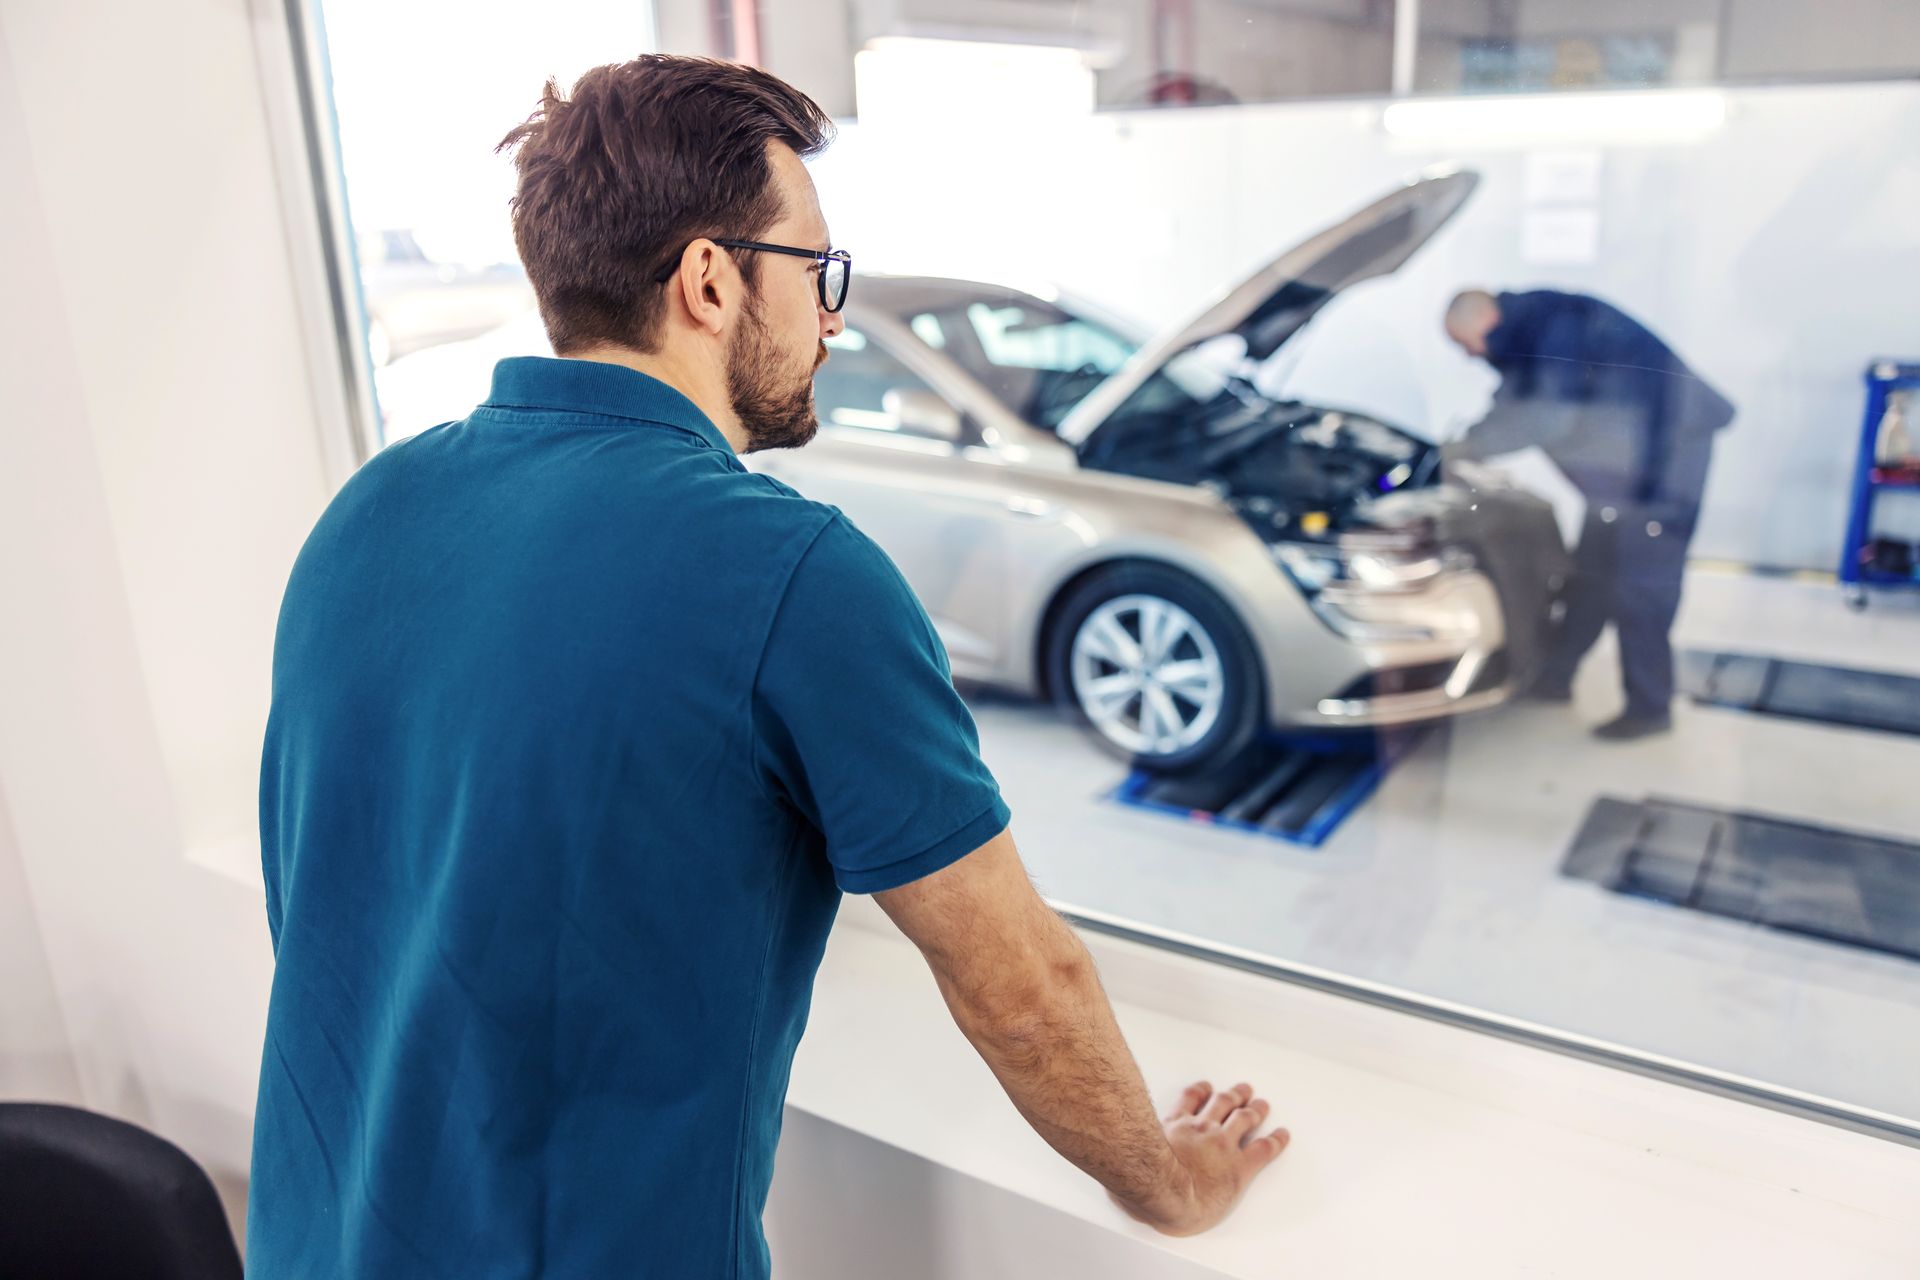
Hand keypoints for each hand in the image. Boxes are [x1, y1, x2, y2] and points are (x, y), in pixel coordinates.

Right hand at [1113, 1080, 1290, 1236]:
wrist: (1165, 1196)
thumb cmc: (1140, 1183)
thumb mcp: (1121, 1163)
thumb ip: (1119, 1162)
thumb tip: (1106, 1173)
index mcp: (1174, 1126)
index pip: (1192, 1099)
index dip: (1203, 1091)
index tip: (1209, 1088)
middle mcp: (1201, 1129)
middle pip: (1223, 1102)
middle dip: (1235, 1094)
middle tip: (1244, 1090)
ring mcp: (1222, 1146)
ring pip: (1245, 1118)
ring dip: (1256, 1109)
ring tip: (1263, 1104)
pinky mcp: (1240, 1168)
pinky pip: (1264, 1149)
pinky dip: (1277, 1140)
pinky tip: (1283, 1135)